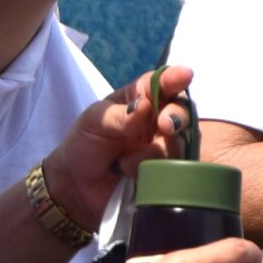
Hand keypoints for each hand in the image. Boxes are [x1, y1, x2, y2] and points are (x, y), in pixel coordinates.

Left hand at [43, 65, 195, 230]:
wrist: (78, 187)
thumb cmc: (84, 145)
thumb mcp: (93, 123)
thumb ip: (117, 115)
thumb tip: (144, 105)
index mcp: (139, 99)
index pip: (160, 84)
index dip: (174, 78)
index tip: (184, 75)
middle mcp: (157, 120)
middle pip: (181, 111)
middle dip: (177, 116)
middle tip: (166, 125)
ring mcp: (164, 147)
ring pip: (179, 144)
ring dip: (153, 154)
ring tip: (122, 165)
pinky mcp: (167, 174)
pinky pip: (176, 171)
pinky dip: (156, 173)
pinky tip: (134, 177)